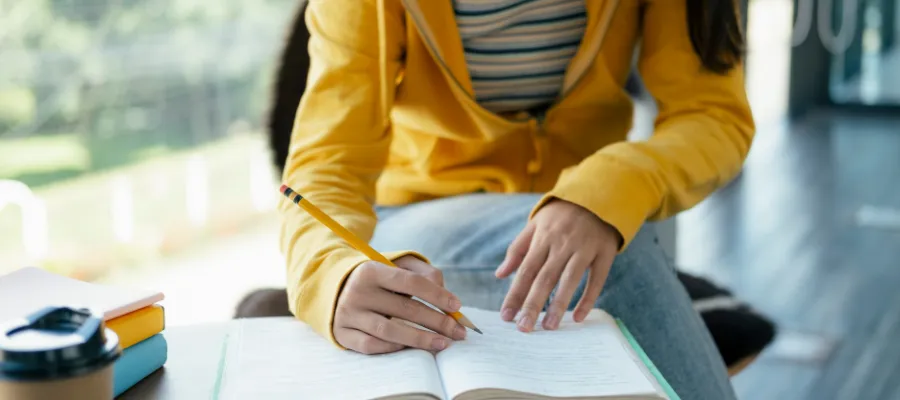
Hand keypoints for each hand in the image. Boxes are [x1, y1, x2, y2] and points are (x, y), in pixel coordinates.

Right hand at [334, 255, 465, 353]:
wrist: (336, 289)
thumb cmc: (378, 279)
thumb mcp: (397, 265)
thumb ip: (424, 272)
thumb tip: (443, 292)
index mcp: (371, 270)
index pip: (411, 282)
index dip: (437, 295)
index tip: (457, 307)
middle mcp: (357, 292)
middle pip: (405, 309)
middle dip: (437, 322)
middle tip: (458, 332)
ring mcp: (348, 314)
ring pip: (389, 331)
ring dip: (420, 339)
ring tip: (443, 343)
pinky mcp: (342, 333)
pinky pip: (371, 346)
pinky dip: (393, 348)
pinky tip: (412, 348)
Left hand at [495, 199, 621, 331]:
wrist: (597, 195)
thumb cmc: (561, 215)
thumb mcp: (535, 224)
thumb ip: (518, 249)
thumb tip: (500, 275)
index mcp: (543, 237)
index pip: (525, 270)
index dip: (515, 294)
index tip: (506, 316)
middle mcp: (562, 243)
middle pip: (544, 277)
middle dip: (532, 304)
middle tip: (524, 328)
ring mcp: (585, 248)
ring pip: (569, 280)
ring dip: (558, 305)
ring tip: (549, 327)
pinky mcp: (605, 253)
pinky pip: (597, 280)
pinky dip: (588, 299)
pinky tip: (578, 317)